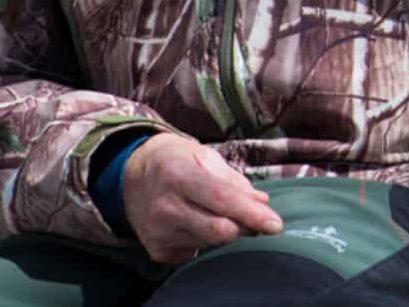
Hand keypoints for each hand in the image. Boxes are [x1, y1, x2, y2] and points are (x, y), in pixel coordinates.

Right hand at [122, 133, 281, 262]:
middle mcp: (165, 207)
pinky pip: (198, 251)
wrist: (133, 177)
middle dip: (246, 226)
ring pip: (212, 243)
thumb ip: (235, 181)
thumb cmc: (176, 162)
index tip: (276, 224)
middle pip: (220, 230)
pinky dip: (206, 238)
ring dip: (227, 230)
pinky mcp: (158, 250)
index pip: (222, 200)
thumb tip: (262, 203)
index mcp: (178, 175)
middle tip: (257, 218)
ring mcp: (159, 232)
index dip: (252, 214)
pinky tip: (196, 221)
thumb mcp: (204, 157)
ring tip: (216, 211)